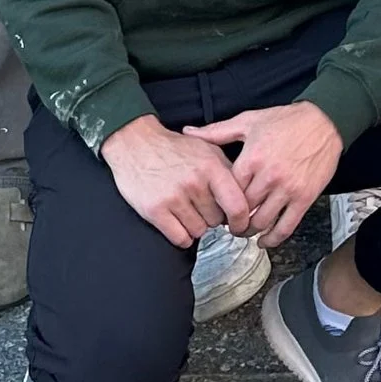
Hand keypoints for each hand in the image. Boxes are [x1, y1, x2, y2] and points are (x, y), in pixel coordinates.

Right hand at [100, 113, 253, 248]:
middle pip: (216, 221)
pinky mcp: (155, 210)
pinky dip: (181, 235)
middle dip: (211, 216)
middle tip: (199, 205)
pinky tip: (177, 220)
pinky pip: (180, 238)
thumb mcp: (207, 149)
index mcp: (211, 167)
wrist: (135, 143)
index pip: (238, 205)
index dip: (242, 221)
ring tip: (185, 208)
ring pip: (199, 231)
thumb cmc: (173, 148)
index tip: (239, 226)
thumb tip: (245, 198)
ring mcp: (174, 197)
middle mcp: (195, 183)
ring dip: (195, 225)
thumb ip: (227, 171)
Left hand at [185, 100, 343, 244]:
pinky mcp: (304, 198)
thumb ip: (217, 131)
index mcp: (251, 159)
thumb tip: (189, 131)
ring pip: (262, 221)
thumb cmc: (286, 120)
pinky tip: (265, 241)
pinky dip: (273, 239)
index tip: (216, 207)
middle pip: (242, 210)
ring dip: (250, 231)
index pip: (227, 192)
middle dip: (232, 220)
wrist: (324, 121)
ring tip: (244, 230)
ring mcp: (287, 189)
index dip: (219, 202)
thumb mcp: (248, 121)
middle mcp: (268, 177)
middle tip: (228, 223)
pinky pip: (286, 226)